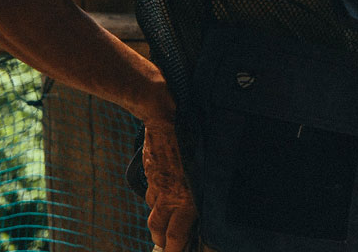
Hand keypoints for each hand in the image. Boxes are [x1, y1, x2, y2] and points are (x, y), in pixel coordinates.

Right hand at [141, 119, 197, 251]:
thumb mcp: (208, 167)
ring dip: (158, 221)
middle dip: (161, 240)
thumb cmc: (195, 139)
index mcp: (186, 198)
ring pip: (153, 211)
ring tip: (163, 226)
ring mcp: (157, 185)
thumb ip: (205, 187)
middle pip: (158, 229)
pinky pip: (152, 193)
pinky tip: (162, 196)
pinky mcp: (150, 175)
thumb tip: (206, 202)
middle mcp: (169, 196)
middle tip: (165, 245)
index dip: (174, 249)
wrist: (166, 119)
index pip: (176, 235)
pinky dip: (156, 199)